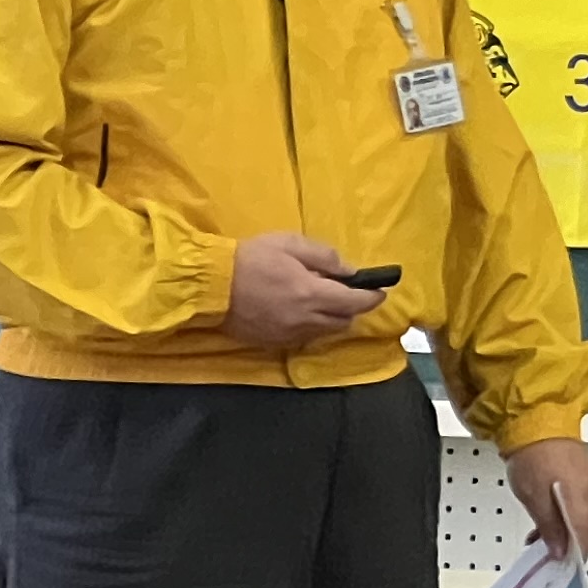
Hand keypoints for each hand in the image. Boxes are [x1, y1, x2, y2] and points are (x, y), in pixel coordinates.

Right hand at [223, 232, 383, 349]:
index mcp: (312, 294)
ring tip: (321, 302)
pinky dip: (309, 327)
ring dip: (331, 319)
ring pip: (324, 333)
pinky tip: (298, 313)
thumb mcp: (291, 244)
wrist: (208, 284)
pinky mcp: (271, 342)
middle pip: (343, 322)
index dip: (372, 298)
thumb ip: (325, 258)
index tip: (379, 291)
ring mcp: (287, 335)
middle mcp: (304, 320)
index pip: (356, 303)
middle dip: (351, 308)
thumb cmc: (251, 258)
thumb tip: (350, 271)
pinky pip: (301, 338)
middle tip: (346, 293)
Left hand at [508, 438, 587, 560]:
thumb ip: (549, 528)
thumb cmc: (533, 460)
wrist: (536, 423)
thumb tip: (559, 551)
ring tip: (537, 535)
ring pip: (581, 518)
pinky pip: (579, 505)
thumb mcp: (534, 500)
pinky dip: (565, 516)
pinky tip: (546, 517)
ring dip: (563, 530)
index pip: (584, 540)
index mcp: (583, 502)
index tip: (556, 567)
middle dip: (565, 544)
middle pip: (584, 530)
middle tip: (541, 552)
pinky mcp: (584, 477)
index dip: (571, 557)